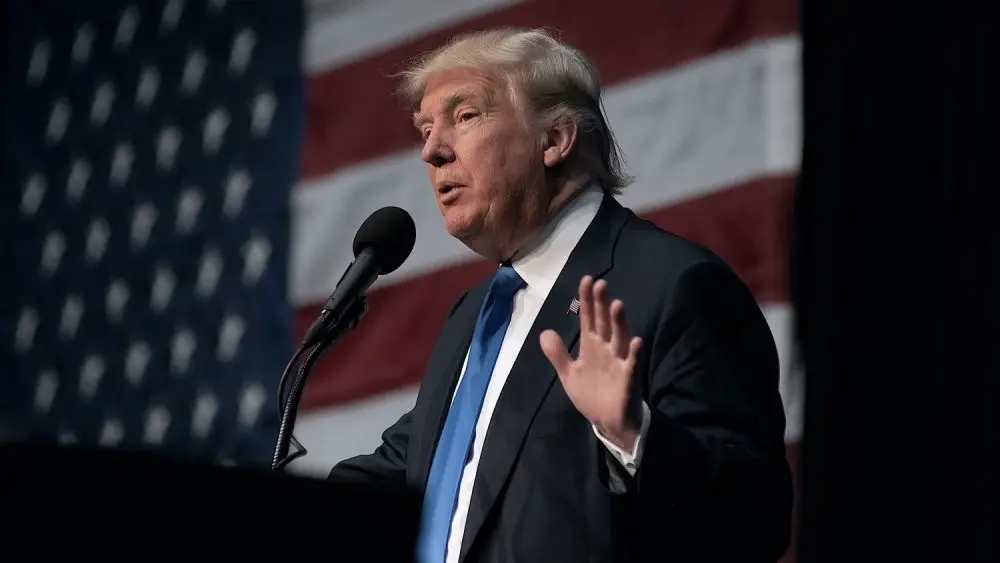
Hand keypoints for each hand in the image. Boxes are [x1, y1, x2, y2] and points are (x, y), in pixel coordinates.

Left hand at [540, 276, 642, 450]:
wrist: (609, 422)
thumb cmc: (592, 394)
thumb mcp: (569, 374)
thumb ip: (557, 354)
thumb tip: (544, 331)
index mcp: (592, 346)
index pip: (588, 318)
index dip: (587, 300)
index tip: (586, 280)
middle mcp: (607, 349)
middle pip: (604, 323)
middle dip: (602, 305)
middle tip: (600, 284)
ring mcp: (619, 362)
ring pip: (619, 338)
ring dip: (619, 323)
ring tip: (617, 304)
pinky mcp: (628, 379)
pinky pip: (632, 364)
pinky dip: (634, 353)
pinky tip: (636, 341)